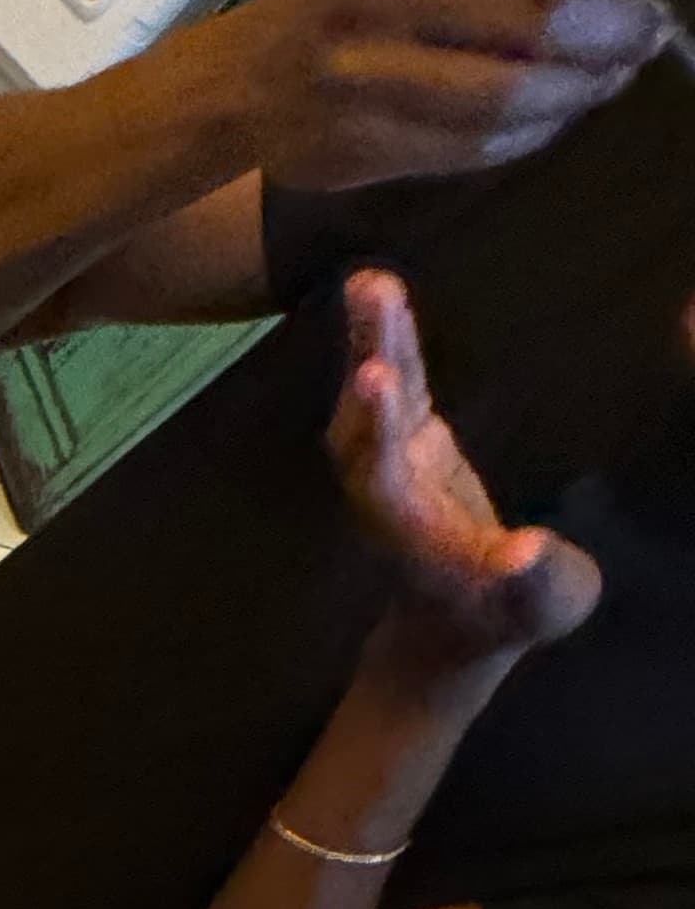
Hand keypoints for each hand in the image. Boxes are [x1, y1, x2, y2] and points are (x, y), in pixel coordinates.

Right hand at [251, 0, 681, 192]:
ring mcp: (366, 71)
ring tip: (606, 76)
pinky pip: (476, 147)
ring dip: (579, 90)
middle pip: (540, 19)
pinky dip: (532, 133)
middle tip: (642, 32)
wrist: (260, 73)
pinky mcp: (360, 141)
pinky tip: (549, 114)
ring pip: (511, 95)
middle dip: (613, 30)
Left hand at [329, 268, 601, 668]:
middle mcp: (388, 496)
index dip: (381, 430)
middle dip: (370, 368)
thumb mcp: (542, 607)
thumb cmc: (508, 617)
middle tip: (372, 304)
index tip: (379, 379)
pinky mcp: (407, 442)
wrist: (454, 627)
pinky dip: (386, 342)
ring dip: (371, 342)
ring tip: (372, 282)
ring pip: (372, 402)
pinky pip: (393, 386)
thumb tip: (525, 551)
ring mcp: (391, 466)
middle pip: (366, 430)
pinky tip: (379, 287)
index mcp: (416, 535)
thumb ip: (536, 582)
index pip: (387, 481)